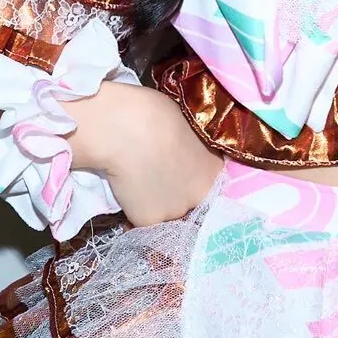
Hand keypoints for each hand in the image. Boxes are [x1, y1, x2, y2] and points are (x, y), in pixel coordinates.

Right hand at [62, 82, 222, 225]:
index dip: (188, 180)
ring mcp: (177, 211)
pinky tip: (123, 194)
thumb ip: (187, 147)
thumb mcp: (184, 127)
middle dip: (175, 195)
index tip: (173, 174)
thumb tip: (176, 150)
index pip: (205, 184)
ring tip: (135, 185)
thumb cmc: (156, 114)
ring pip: (166, 214)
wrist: (127, 128)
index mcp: (214, 169)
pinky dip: (133, 212)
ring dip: (155, 206)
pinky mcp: (151, 221)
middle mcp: (201, 195)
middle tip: (153, 180)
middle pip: (190, 203)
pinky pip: (142, 222)